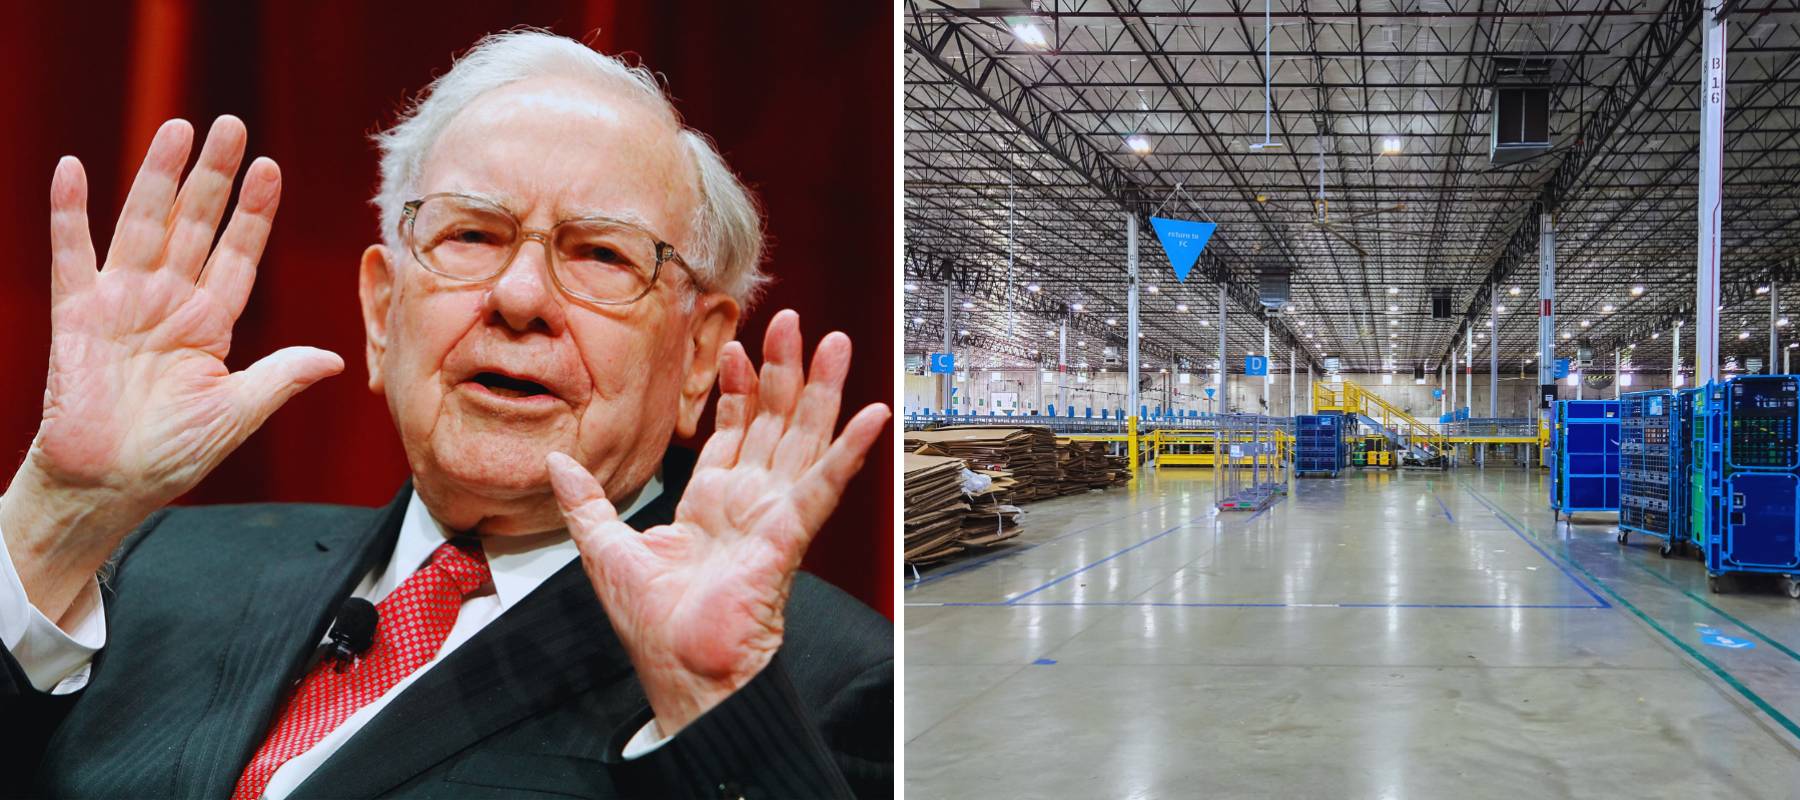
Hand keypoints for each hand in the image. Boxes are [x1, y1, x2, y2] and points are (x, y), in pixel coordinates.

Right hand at [0, 117, 341, 621]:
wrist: (111, 484)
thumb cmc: (172, 453)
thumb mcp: (239, 412)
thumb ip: (280, 377)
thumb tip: (335, 360)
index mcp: (211, 321)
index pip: (239, 253)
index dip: (254, 213)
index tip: (272, 169)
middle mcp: (169, 300)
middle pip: (196, 224)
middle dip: (215, 176)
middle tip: (232, 124)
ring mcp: (122, 302)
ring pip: (144, 224)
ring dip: (159, 176)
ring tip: (178, 128)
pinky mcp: (76, 314)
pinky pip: (71, 255)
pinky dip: (69, 213)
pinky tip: (74, 169)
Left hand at [547, 310, 887, 733]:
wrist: (681, 673)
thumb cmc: (654, 628)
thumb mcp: (605, 550)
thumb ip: (585, 501)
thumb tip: (555, 461)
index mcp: (712, 505)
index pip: (735, 433)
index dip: (738, 389)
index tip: (738, 347)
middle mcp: (750, 504)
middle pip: (776, 422)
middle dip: (785, 370)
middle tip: (795, 321)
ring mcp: (775, 515)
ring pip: (804, 439)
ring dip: (821, 390)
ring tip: (834, 342)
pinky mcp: (789, 533)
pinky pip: (824, 484)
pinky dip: (850, 450)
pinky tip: (870, 415)